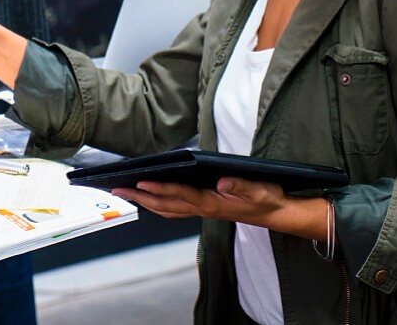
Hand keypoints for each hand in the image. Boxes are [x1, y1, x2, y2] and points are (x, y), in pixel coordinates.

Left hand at [112, 177, 290, 227]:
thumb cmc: (267, 199)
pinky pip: (176, 208)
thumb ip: (241, 186)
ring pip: (168, 209)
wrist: (276, 213)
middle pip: (166, 205)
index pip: (181, 195)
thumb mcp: (260, 190)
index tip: (141, 183)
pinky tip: (152, 197)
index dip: (161, 189)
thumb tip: (221, 182)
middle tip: (119, 189)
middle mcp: (204, 209)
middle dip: (142, 198)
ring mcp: (203, 211)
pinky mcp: (205, 208)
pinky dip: (160, 203)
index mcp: (214, 204)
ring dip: (146, 202)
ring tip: (128, 192)